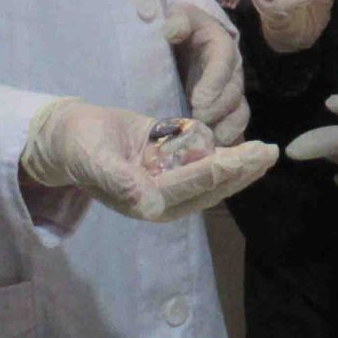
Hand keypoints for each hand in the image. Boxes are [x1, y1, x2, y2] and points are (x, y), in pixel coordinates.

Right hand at [20, 99, 275, 221]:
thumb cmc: (78, 147)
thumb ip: (118, 179)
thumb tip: (146, 200)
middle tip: (268, 152)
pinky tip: (247, 149)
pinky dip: (224, 157)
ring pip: (210, 178)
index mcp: (145, 200)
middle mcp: (161, 197)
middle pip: (208, 186)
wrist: (69, 137)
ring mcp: (166, 184)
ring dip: (239, 167)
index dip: (219, 171)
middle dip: (239, 171)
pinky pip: (201, 165)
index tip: (244, 159)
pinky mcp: (168, 169)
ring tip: (266, 152)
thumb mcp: (93, 160)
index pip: (189, 184)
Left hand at [164, 0, 247, 142]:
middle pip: (233, 94)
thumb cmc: (181, 28)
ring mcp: (231, 94)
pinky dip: (229, 143)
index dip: (214, 84)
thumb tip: (173, 30)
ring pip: (238, 114)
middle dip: (218, 112)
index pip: (223, 64)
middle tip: (199, 126)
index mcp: (222, 47)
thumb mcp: (179, 16)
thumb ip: (178, 20)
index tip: (198, 102)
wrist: (186, 41)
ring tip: (211, 145)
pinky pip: (234, 129)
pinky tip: (216, 158)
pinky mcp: (225, 112)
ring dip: (227, 131)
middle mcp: (232, 73)